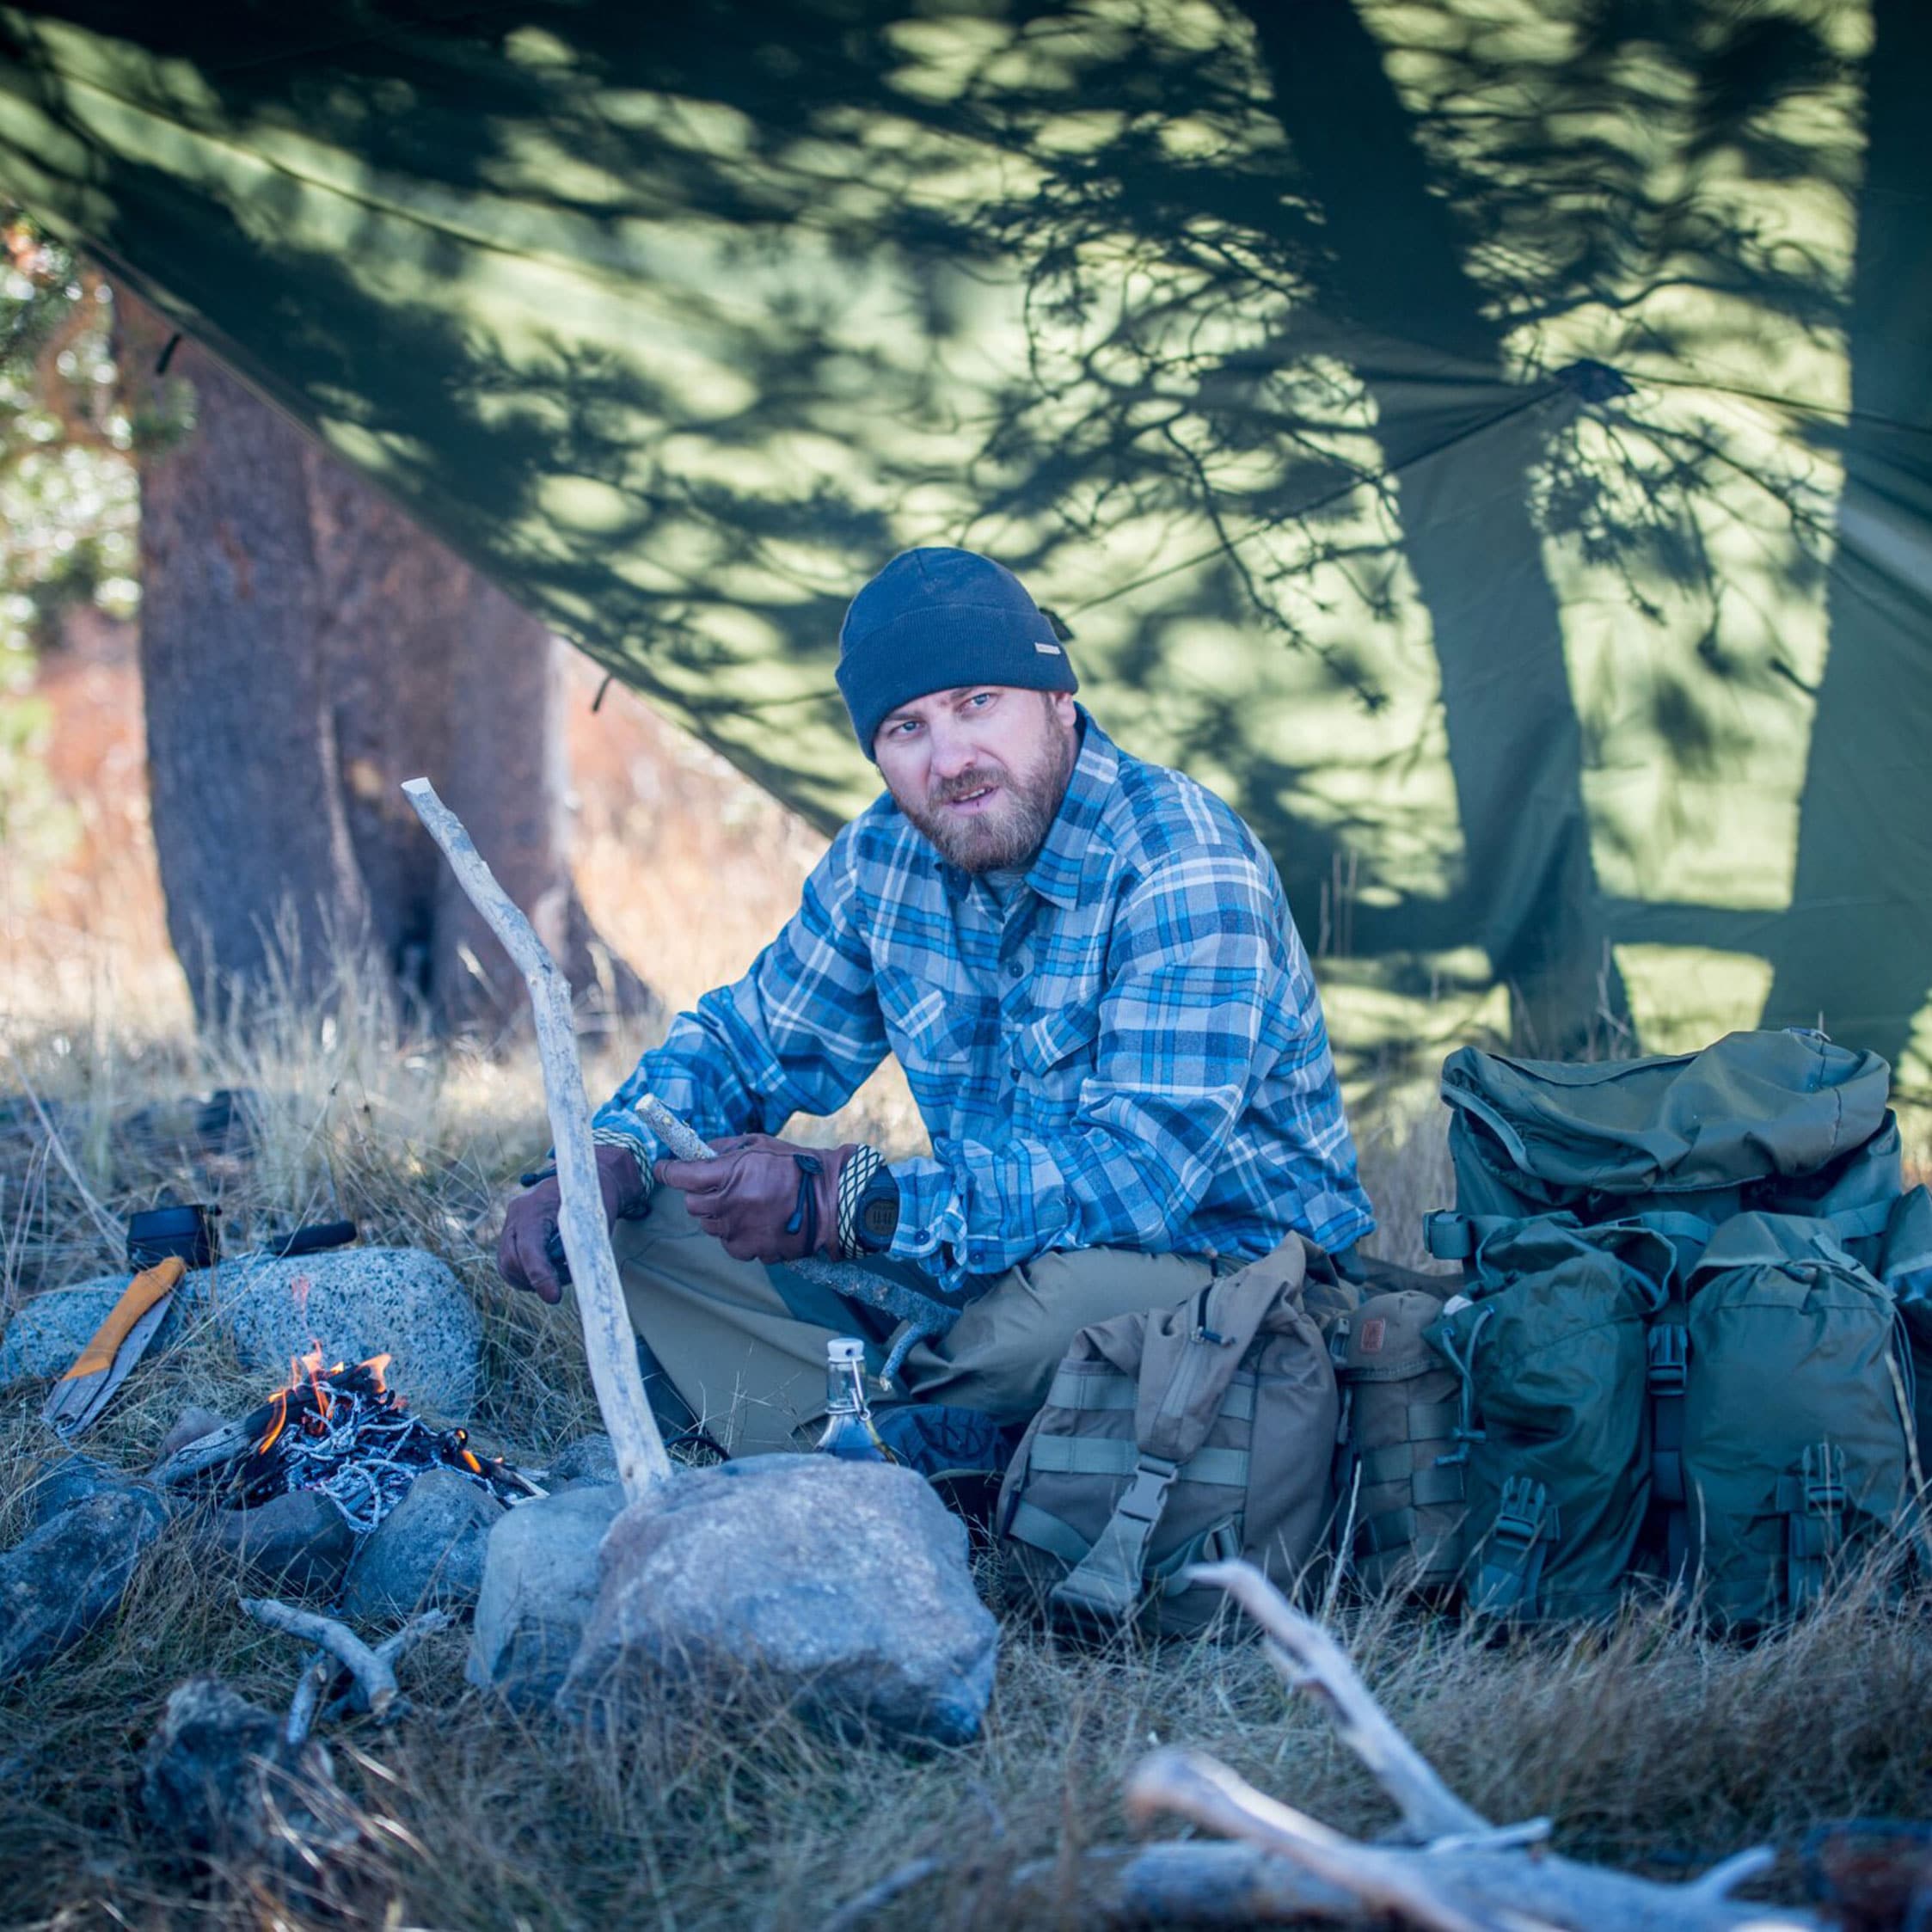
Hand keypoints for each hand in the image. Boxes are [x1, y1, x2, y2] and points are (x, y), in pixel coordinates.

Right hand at [497, 1144, 649, 1304]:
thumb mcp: (595, 1220)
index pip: (529, 1249)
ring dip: (530, 1280)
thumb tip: (578, 1278)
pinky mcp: (510, 1233)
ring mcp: (510, 1223)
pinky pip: (509, 1263)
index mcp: (536, 1206)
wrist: (585, 1179)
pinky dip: (526, 1275)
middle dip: (534, 1281)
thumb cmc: (594, 1199)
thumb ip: (582, 1246)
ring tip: (561, 1273)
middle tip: (562, 1284)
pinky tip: (550, 1270)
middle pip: (510, 1261)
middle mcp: (516, 1213)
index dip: (539, 1276)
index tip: (554, 1297)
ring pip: (506, 1266)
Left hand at [654, 1133, 856, 1264]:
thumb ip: (725, 1148)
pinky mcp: (753, 1251)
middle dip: (699, 1195)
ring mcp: (740, 1232)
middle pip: (692, 1206)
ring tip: (744, 1204)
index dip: (668, 1170)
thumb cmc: (797, 1167)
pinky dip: (736, 1234)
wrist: (832, 1200)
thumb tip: (700, 1153)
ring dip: (718, 1215)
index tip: (664, 1168)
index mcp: (730, 1175)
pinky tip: (755, 1222)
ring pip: (710, 1226)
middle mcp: (730, 1206)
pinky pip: (730, 1244)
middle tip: (716, 1187)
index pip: (682, 1176)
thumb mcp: (760, 1145)